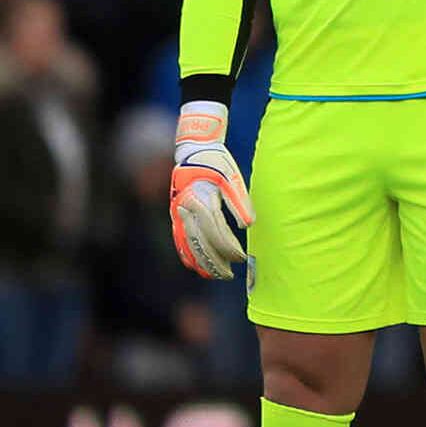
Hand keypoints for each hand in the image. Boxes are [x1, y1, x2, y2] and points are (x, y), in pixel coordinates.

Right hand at [169, 102, 253, 278]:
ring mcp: (178, 213)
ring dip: (202, 262)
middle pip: (201, 242)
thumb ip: (240, 201)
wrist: (193, 150)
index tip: (242, 258)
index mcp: (202, 199)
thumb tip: (249, 225)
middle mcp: (187, 208)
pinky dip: (187, 254)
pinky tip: (195, 266)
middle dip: (216, 261)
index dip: (229, 248)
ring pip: (188, 244)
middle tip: (231, 274)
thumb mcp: (232, 177)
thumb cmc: (217, 162)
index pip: (217, 231)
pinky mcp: (175, 214)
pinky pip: (179, 239)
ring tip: (217, 275)